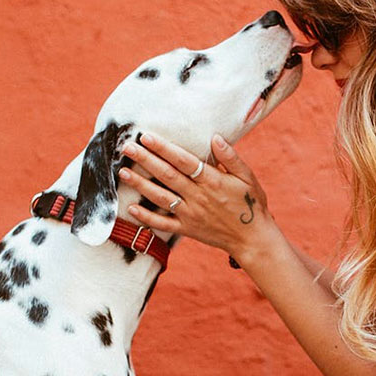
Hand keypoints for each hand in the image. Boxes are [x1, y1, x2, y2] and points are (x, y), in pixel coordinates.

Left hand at [118, 133, 276, 266]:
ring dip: (140, 184)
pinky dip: (147, 218)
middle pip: (167, 175)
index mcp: (212, 181)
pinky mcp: (188, 229)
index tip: (147, 136)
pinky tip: (131, 208)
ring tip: (123, 172)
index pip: (183, 160)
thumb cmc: (251, 204)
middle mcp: (198, 197)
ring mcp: (191, 214)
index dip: (164, 148)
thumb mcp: (247, 178)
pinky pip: (163, 224)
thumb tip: (215, 137)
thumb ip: (231, 158)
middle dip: (145, 159)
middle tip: (127, 147)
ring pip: (161, 197)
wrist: (253, 239)